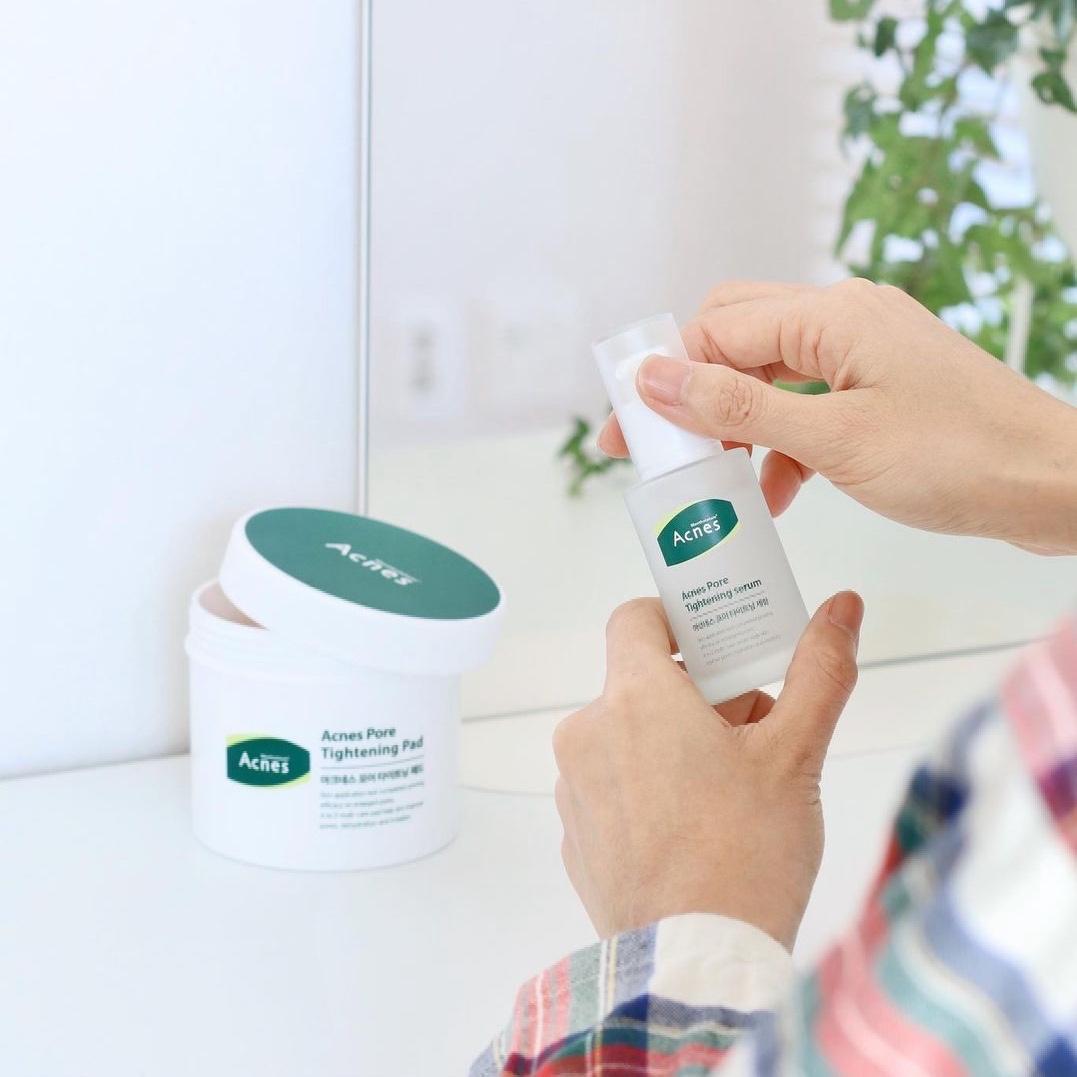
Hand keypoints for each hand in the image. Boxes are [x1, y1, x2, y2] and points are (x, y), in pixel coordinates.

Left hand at [553, 591, 863, 948]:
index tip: (716, 647)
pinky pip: (611, 790)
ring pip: (625, 738)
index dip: (676, 623)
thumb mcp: (795, 753)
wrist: (698, 965)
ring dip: (672, 745)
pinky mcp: (575, 838)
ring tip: (730, 788)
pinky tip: (696, 830)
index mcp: (633, 698)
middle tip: (752, 731)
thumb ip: (820, 670)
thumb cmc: (746, 854)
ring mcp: (575, 789)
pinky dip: (647, 791)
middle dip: (697, 697)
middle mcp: (588, 734)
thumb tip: (843, 607)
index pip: (635, 619)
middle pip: (639, 684)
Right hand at [599, 280, 1076, 554]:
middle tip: (660, 449)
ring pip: (770, 375)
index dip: (664, 380)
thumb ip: (738, 405)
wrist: (1054, 485)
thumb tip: (655, 377)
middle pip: (737, 338)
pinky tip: (775, 492)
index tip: (627, 433)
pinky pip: (809, 403)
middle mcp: (844, 321)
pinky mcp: (881, 389)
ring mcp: (865, 354)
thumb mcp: (833, 439)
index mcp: (831, 317)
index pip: (716, 330)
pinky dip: (781, 442)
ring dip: (736, 423)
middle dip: (692, 392)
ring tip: (714, 480)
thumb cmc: (959, 459)